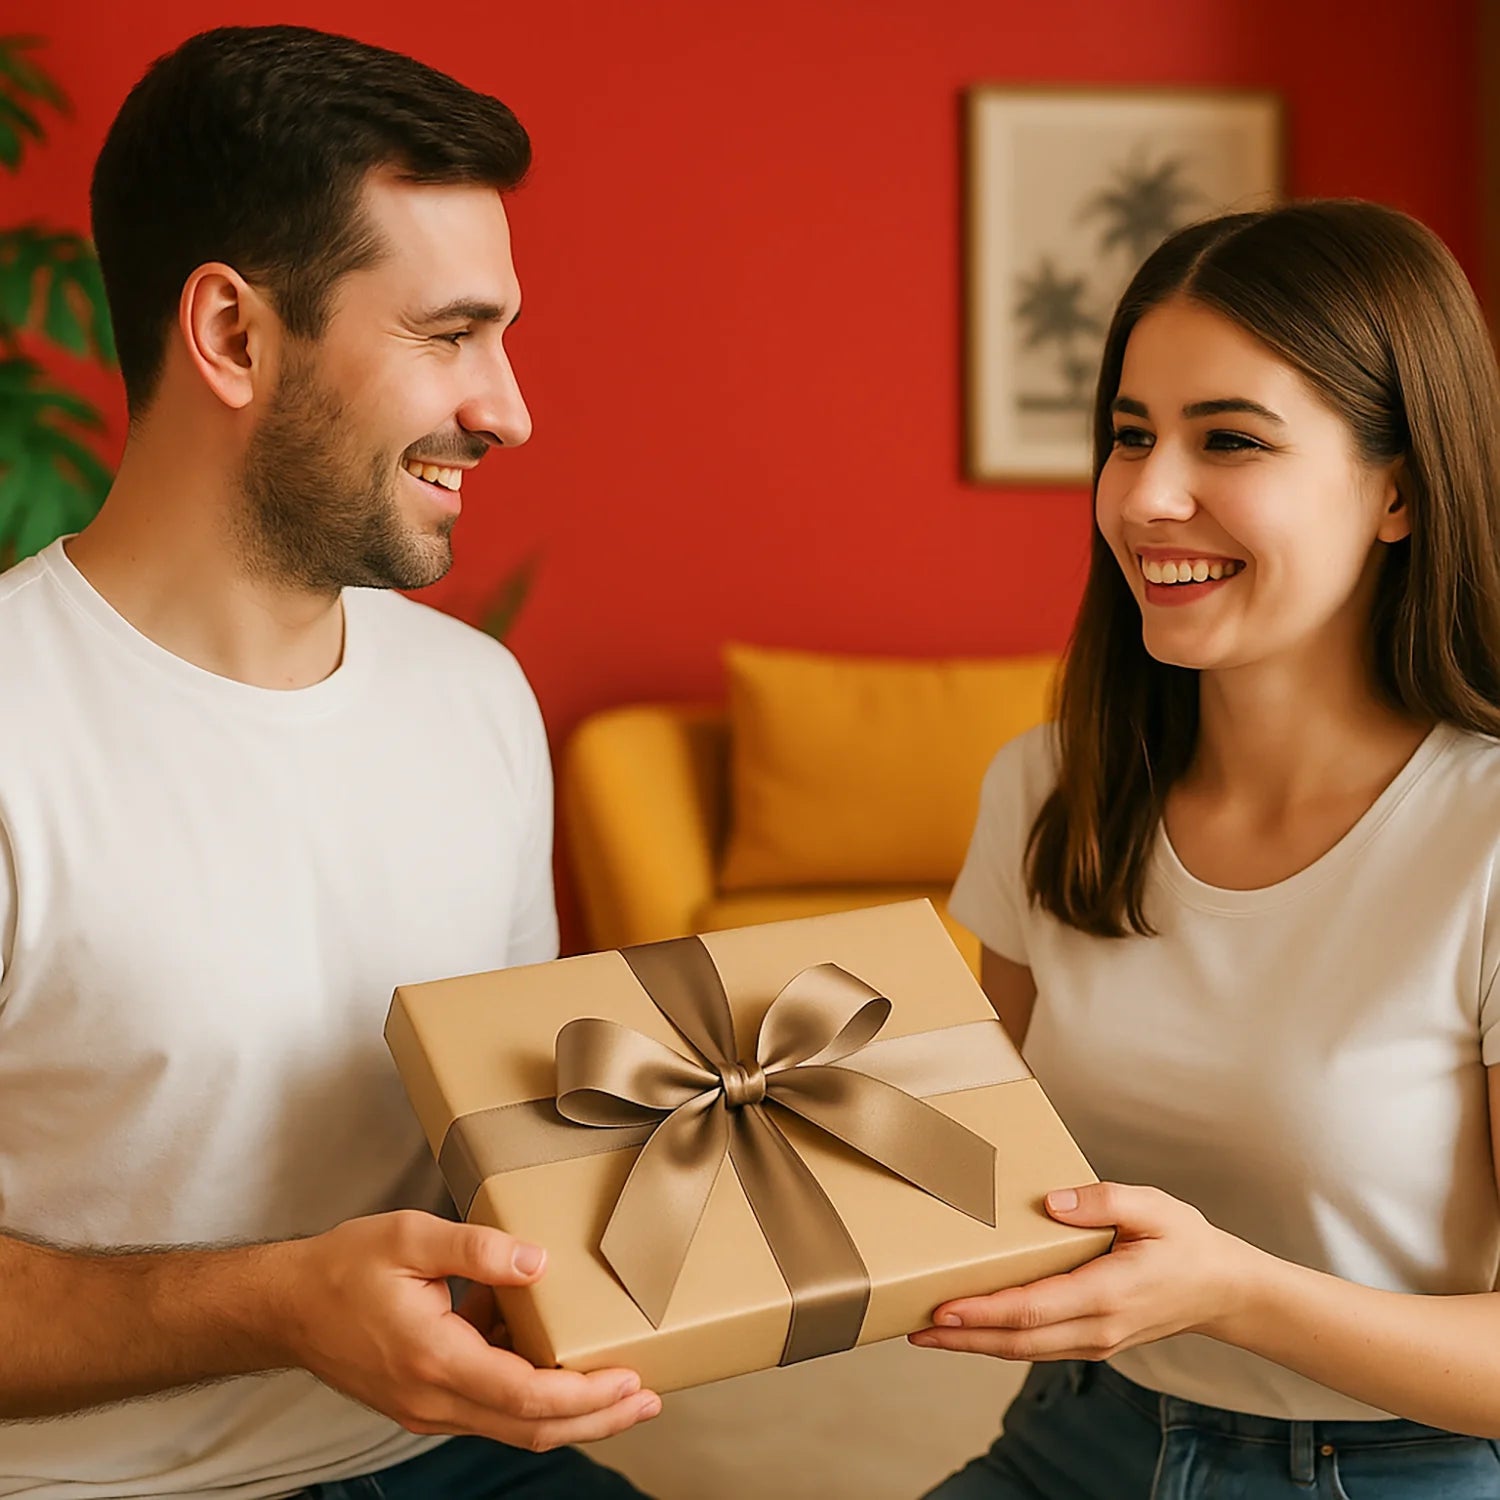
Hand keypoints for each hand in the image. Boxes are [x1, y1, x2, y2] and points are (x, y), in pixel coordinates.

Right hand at [268, 1210, 659, 1449]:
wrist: (285, 1307)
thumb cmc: (344, 1268)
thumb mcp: (409, 1237)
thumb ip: (476, 1249)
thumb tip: (537, 1262)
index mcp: (433, 1358)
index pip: (524, 1394)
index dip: (584, 1396)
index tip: (630, 1381)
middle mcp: (433, 1398)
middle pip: (530, 1427)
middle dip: (596, 1419)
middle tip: (648, 1399)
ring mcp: (428, 1408)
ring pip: (513, 1425)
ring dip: (570, 1413)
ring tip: (622, 1388)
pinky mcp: (426, 1402)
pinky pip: (491, 1408)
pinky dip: (532, 1394)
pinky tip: (554, 1355)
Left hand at [907, 1183, 1260, 1362]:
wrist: (1224, 1291)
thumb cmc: (1186, 1242)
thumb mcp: (1154, 1207)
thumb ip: (1103, 1201)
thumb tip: (1051, 1203)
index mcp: (1108, 1292)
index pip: (1032, 1307)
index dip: (984, 1311)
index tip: (943, 1307)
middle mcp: (1097, 1327)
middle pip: (1018, 1339)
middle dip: (963, 1336)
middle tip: (915, 1327)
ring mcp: (1095, 1341)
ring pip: (1024, 1349)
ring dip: (975, 1343)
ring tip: (930, 1332)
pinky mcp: (1093, 1342)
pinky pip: (1038, 1346)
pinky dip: (1000, 1341)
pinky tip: (974, 1330)